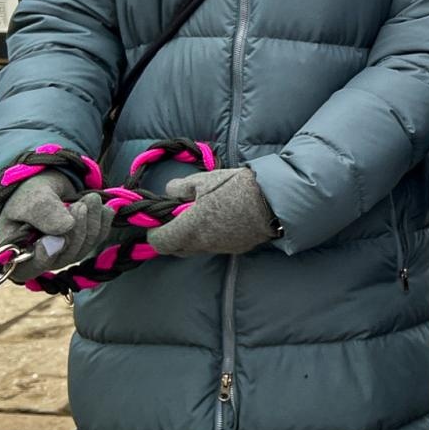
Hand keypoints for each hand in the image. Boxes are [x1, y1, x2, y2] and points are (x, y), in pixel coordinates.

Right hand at [0, 172, 114, 282]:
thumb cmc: (31, 194)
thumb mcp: (31, 197)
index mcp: (14, 252)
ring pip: (85, 246)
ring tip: (88, 198)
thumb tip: (66, 228)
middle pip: (65, 255)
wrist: (49, 186)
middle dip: (76, 226)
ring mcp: (63, 256)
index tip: (57, 238)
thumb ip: (43, 212)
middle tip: (77, 203)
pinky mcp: (83, 246)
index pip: (27, 269)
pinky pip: (100, 237)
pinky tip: (97, 205)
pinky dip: (102, 218)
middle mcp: (40, 260)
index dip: (43, 258)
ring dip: (92, 218)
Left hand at [148, 168, 281, 257]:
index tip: (159, 218)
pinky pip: (214, 246)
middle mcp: (202, 245)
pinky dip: (211, 236)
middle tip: (179, 216)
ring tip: (203, 214)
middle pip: (175, 249)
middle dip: (172, 234)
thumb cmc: (235, 187)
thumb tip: (170, 192)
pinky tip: (222, 219)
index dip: (154, 231)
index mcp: (188, 229)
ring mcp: (220, 249)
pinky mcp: (236, 249)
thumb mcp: (202, 180)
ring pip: (196, 248)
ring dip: (192, 236)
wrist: (274, 199)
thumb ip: (179, 188)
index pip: (158, 242)